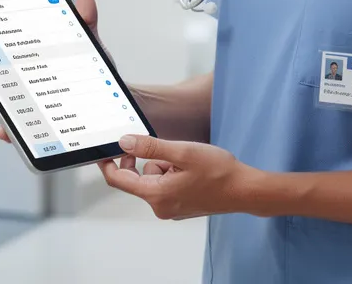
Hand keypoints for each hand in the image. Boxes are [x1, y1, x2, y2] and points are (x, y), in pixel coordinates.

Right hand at [0, 0, 104, 143]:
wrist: (109, 104)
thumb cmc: (87, 74)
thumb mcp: (86, 46)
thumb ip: (84, 24)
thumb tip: (85, 0)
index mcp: (18, 67)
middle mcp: (14, 91)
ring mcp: (22, 113)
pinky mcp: (36, 134)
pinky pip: (17, 137)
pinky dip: (8, 133)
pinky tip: (4, 130)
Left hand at [98, 135, 256, 219]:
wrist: (245, 190)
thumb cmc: (219, 172)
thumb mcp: (182, 152)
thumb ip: (150, 148)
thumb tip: (124, 143)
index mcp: (156, 195)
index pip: (120, 180)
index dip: (109, 163)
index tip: (105, 150)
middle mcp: (160, 207)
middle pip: (138, 178)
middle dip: (150, 160)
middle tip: (168, 149)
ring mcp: (171, 209)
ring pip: (154, 180)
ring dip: (164, 166)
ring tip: (188, 161)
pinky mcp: (180, 207)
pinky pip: (165, 186)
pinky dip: (173, 174)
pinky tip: (192, 170)